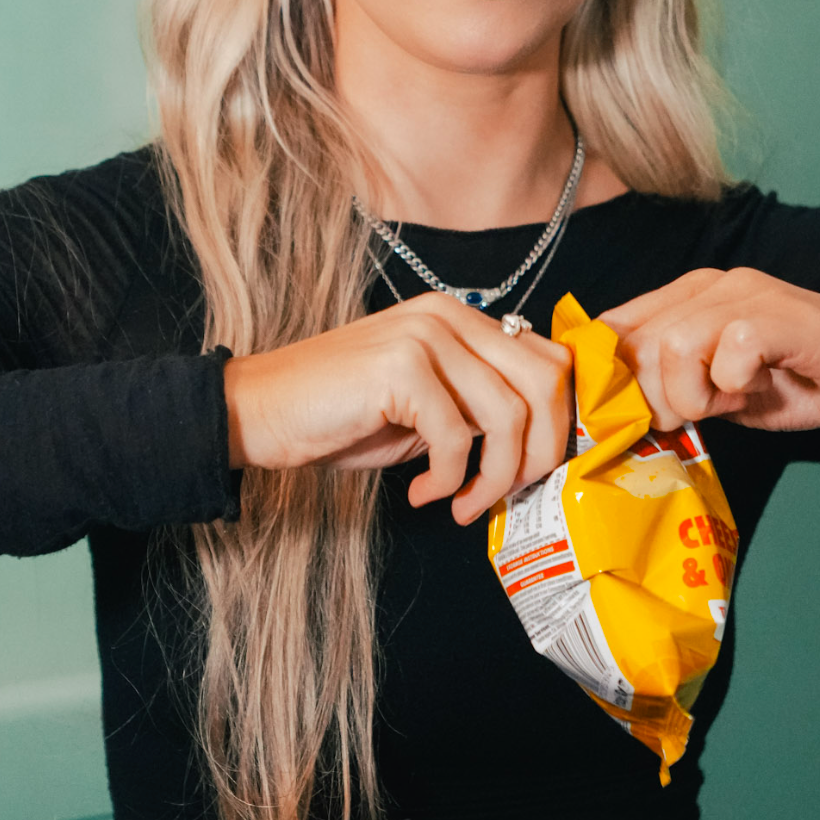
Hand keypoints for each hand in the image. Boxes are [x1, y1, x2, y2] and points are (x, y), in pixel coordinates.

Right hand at [223, 291, 571, 523]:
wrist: (260, 411)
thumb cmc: (341, 416)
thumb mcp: (426, 407)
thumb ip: (478, 405)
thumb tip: (543, 441)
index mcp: (460, 318)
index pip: (550, 359)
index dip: (559, 422)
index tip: (535, 470)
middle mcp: (448, 316)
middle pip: (544, 383)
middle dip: (538, 454)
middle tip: (508, 494)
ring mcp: (425, 336)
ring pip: (508, 416)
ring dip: (493, 478)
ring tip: (462, 503)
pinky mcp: (402, 368)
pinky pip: (457, 438)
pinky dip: (449, 479)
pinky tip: (423, 492)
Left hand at [599, 268, 819, 433]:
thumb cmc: (800, 383)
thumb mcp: (718, 389)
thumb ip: (670, 386)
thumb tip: (616, 410)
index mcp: (689, 296)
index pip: (613, 326)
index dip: (608, 378)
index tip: (625, 416)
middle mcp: (713, 285)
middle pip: (638, 343)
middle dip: (656, 399)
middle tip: (696, 413)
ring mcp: (750, 295)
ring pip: (675, 346)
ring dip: (696, 395)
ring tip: (732, 400)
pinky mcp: (783, 316)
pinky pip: (729, 352)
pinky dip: (736, 386)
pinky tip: (761, 387)